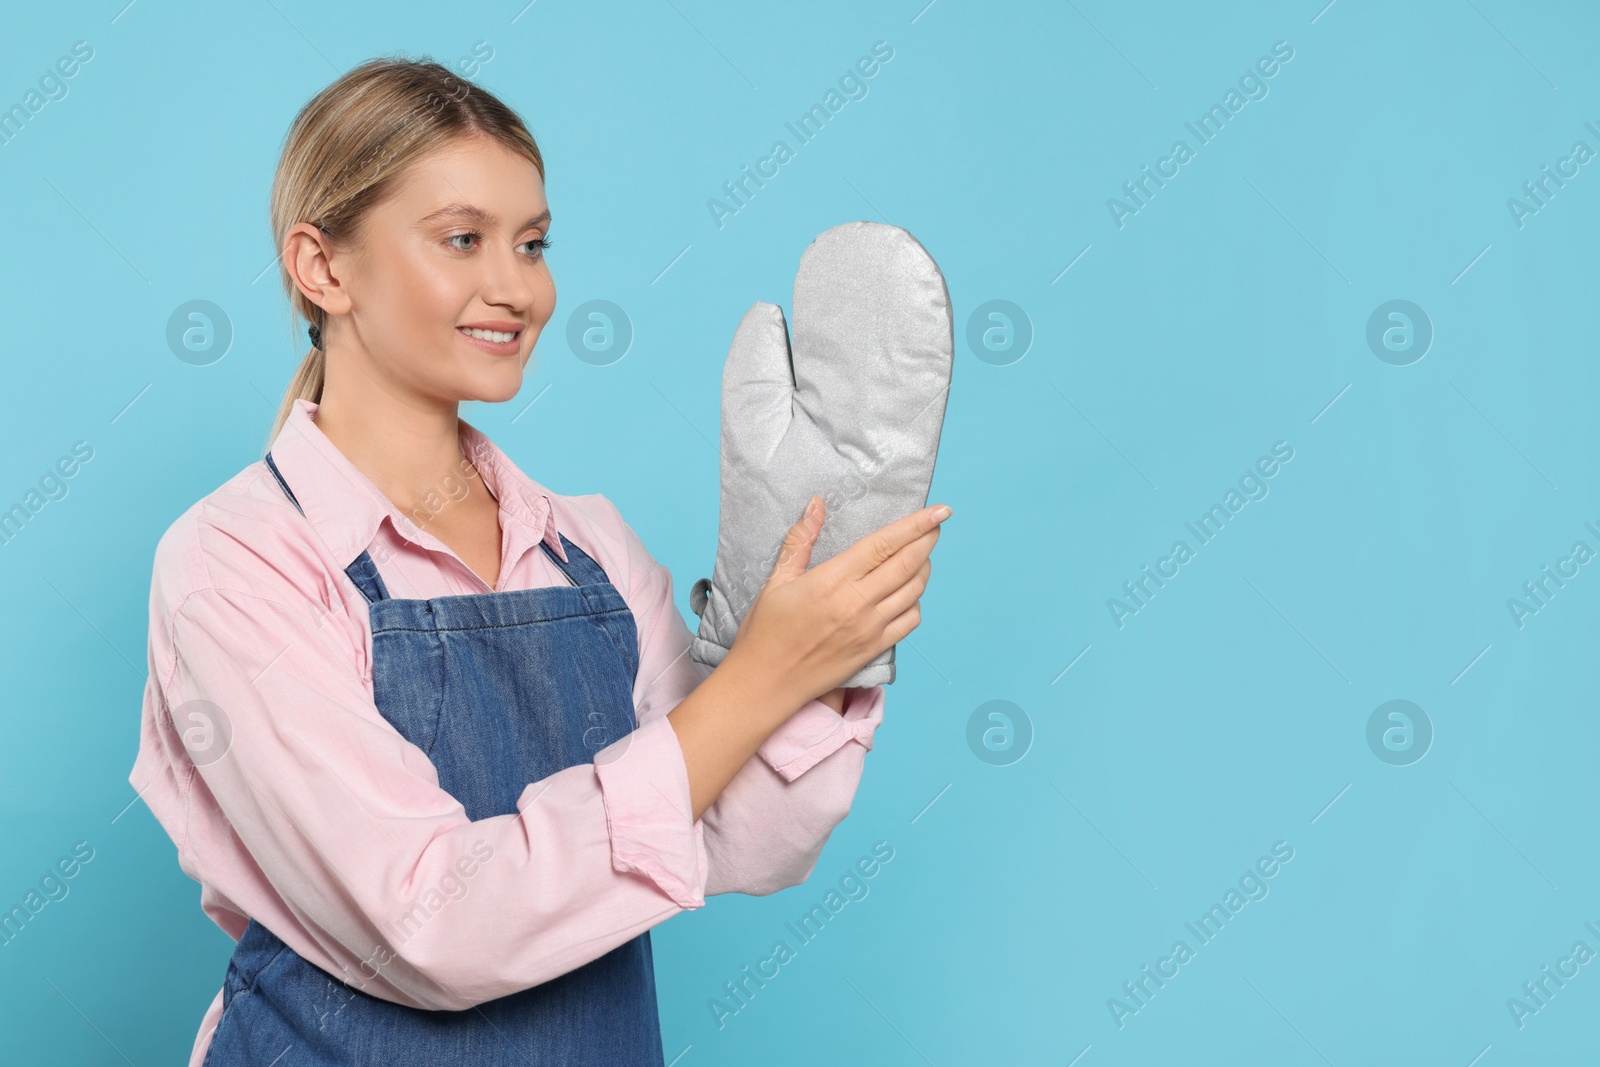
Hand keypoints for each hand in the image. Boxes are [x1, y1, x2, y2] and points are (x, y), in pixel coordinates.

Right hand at [726, 494, 950, 710]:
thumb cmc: (766, 631)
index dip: (915, 525)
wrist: (767, 682)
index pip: (885, 544)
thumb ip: (800, 540)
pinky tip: (909, 593)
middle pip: (908, 563)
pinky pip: (910, 621)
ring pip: (914, 590)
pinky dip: (917, 601)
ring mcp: (870, 628)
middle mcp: (857, 603)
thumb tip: (816, 504)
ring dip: (924, 568)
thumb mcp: (776, 580)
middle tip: (935, 525)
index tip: (939, 511)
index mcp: (833, 580)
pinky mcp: (874, 649)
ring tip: (922, 555)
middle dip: (928, 540)